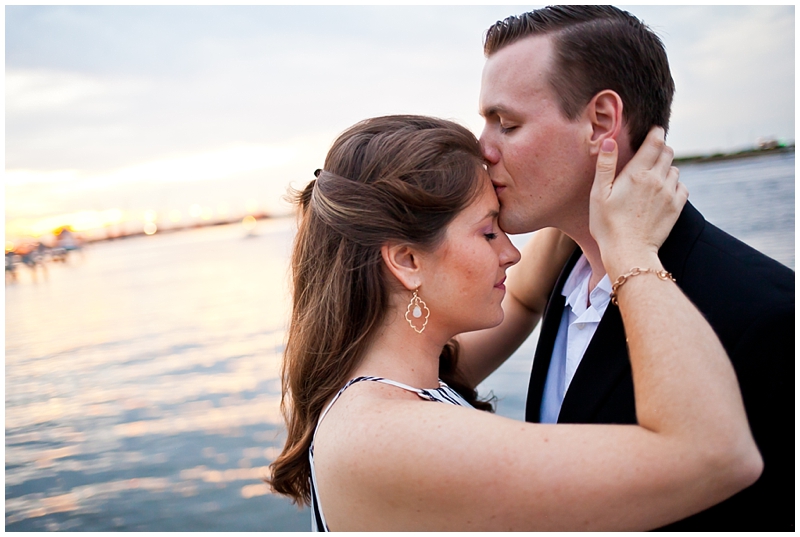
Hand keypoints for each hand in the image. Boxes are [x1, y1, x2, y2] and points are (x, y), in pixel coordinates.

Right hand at [589, 127, 687, 276]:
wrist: (629, 252)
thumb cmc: (608, 225)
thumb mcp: (598, 194)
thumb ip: (605, 166)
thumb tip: (610, 141)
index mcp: (637, 173)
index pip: (654, 143)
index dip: (656, 133)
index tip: (655, 130)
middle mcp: (657, 180)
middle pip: (667, 152)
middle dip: (661, 148)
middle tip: (651, 152)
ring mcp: (669, 193)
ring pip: (675, 169)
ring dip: (666, 167)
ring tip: (654, 175)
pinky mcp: (676, 207)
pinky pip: (682, 186)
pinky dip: (674, 184)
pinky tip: (663, 191)